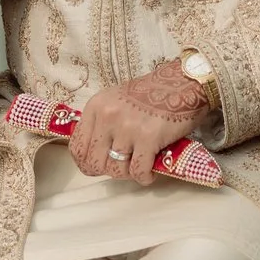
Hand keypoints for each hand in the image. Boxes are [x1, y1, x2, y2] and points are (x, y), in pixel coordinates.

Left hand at [68, 61, 211, 186]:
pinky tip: (151, 171)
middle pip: (94, 163)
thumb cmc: (150, 94)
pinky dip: (145, 177)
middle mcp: (108, 116)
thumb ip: (101, 124)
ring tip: (139, 166)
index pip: (77, 148)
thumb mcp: (115, 101)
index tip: (98, 167)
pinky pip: (139, 171)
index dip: (86, 164)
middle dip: (108, 171)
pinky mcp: (148, 138)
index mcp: (96, 107)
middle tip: (123, 167)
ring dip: (129, 174)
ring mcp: (127, 127)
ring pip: (116, 170)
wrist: (181, 83)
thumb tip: (94, 154)